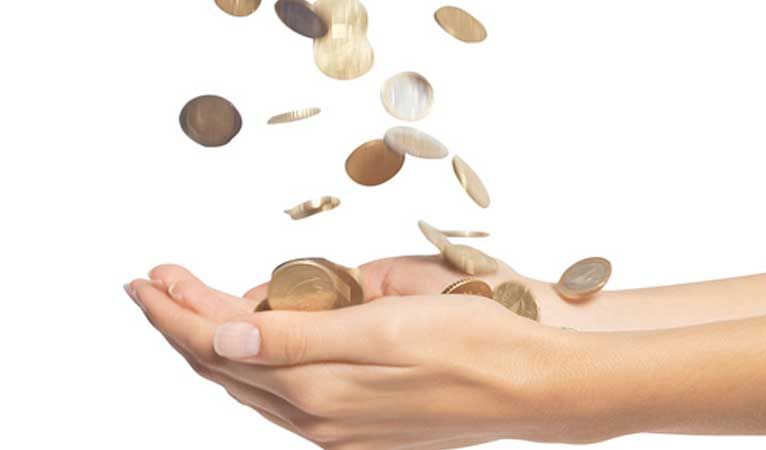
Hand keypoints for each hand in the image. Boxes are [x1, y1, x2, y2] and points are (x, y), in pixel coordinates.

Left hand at [125, 261, 632, 448]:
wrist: (534, 384)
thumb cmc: (472, 342)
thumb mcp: (383, 325)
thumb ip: (296, 335)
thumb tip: (223, 334)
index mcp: (319, 386)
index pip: (220, 344)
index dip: (176, 309)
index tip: (145, 278)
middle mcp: (319, 417)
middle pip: (227, 368)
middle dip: (184, 323)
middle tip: (156, 286)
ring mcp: (339, 429)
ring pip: (254, 384)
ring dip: (216, 344)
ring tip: (192, 309)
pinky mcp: (359, 429)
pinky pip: (286, 397)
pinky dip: (258, 364)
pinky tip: (259, 345)